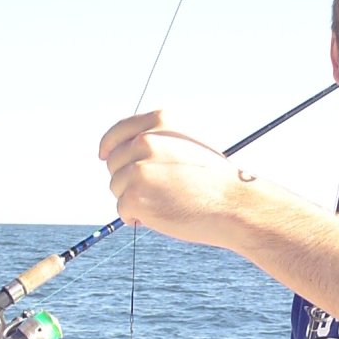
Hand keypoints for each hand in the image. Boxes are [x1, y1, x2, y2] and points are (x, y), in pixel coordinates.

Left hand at [99, 110, 245, 245]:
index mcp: (160, 122)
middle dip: (127, 178)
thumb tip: (127, 151)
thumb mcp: (188, 144)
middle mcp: (145, 140)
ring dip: (133, 199)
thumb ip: (159, 141)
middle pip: (114, 162)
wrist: (234, 204)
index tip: (104, 155)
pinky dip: (135, 217)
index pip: (118, 132)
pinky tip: (160, 216)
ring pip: (116, 187)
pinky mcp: (134, 195)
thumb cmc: (215, 180)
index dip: (109, 145)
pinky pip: (122, 209)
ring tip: (164, 203)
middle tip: (155, 192)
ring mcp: (138, 168)